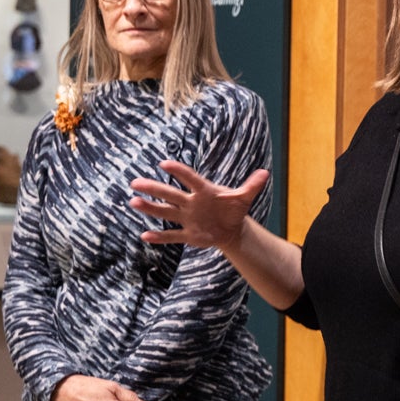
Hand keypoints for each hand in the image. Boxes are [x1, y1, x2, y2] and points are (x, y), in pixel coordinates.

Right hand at [129, 160, 269, 248]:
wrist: (231, 228)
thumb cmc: (233, 209)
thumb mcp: (243, 198)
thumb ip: (252, 186)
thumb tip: (266, 173)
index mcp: (204, 191)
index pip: (190, 179)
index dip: (179, 172)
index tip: (164, 164)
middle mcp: (191, 203)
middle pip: (171, 195)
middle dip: (154, 189)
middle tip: (135, 182)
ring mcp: (187, 218)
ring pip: (166, 213)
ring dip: (150, 209)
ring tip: (133, 202)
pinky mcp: (188, 234)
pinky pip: (172, 235)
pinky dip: (160, 236)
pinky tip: (145, 235)